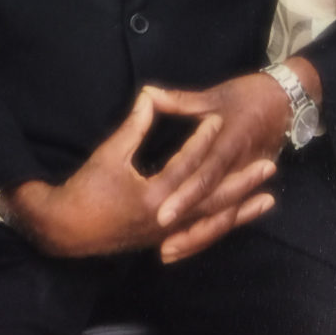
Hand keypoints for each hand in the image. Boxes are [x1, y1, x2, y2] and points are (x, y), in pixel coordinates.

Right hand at [0, 89, 275, 259]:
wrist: (66, 231)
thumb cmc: (85, 190)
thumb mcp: (108, 154)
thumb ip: (134, 127)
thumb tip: (149, 96)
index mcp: (154, 195)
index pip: (188, 164)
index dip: (204, 139)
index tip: (221, 118)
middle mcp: (167, 218)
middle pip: (213, 198)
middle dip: (242, 182)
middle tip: (269, 164)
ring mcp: (167, 233)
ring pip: (212, 221)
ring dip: (240, 209)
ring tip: (268, 198)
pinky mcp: (164, 239)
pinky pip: (201, 234)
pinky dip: (221, 226)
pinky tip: (235, 218)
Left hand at [143, 57, 320, 262]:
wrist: (287, 100)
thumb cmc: (247, 94)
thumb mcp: (214, 96)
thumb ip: (179, 101)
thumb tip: (147, 94)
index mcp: (230, 142)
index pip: (206, 174)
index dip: (185, 196)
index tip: (161, 214)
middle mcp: (239, 167)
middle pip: (214, 204)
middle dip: (188, 226)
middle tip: (162, 246)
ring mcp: (246, 179)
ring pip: (222, 216)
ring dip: (198, 236)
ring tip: (168, 252)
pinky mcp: (248, 186)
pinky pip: (229, 213)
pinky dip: (211, 230)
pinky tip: (189, 244)